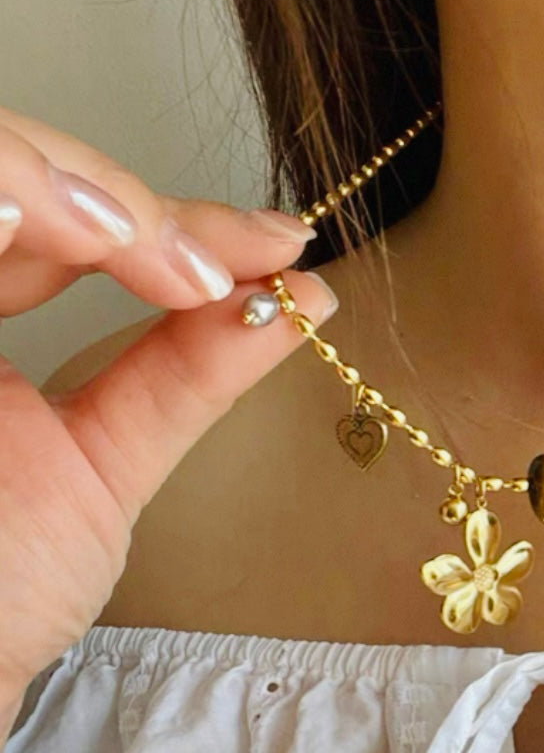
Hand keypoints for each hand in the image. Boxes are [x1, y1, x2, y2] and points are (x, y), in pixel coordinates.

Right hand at [0, 103, 337, 699]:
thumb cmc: (2, 590)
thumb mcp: (106, 468)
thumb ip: (187, 375)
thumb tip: (304, 299)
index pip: (68, 212)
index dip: (162, 215)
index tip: (274, 248)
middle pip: (5, 161)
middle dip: (101, 193)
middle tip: (189, 263)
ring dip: (34, 179)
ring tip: (109, 234)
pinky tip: (21, 217)